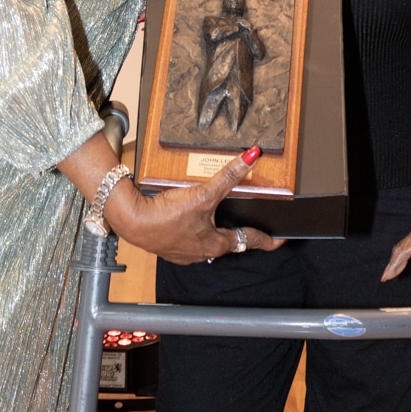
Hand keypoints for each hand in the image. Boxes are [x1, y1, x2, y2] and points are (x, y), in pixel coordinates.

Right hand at [105, 147, 283, 264]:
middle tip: (251, 225)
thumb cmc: (165, 214)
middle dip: (241, 234)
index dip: (267, 240)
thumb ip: (229, 176)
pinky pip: (191, 240)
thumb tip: (251, 158)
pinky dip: (196, 230)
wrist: (131, 220)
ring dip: (217, 232)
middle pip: (230, 243)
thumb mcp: (203, 193)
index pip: (250, 242)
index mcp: (216, 244)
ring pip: (209, 242)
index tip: (279, 240)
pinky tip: (191, 220)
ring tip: (222, 219)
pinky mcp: (170, 247)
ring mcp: (185, 252)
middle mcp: (202, 253)